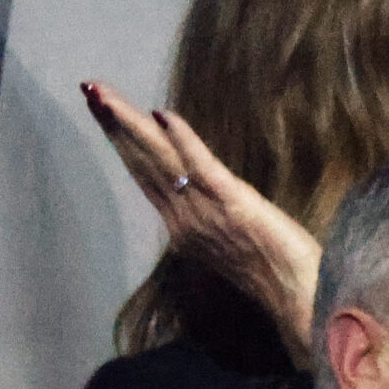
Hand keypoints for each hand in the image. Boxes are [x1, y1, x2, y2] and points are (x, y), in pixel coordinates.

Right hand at [83, 82, 322, 360]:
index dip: (123, 143)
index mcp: (183, 226)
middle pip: (142, 162)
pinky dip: (183, 139)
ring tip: (104, 95)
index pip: (146, 175)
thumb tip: (204, 195)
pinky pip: (202, 165)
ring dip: (131, 124)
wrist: (298, 297)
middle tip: (90, 91)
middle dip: (115, 125)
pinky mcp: (233, 203)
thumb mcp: (231, 242)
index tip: (104, 112)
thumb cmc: (276, 273)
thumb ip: (212, 218)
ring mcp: (205, 210)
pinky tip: (162, 114)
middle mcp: (185, 217)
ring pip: (160, 158)